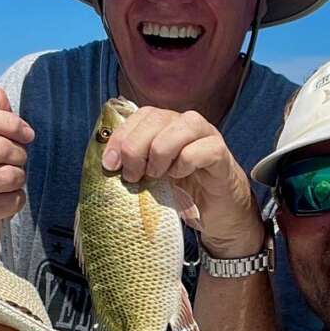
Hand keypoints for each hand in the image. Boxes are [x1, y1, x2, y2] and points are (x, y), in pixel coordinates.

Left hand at [103, 106, 263, 257]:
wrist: (218, 214)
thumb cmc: (183, 194)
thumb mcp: (152, 178)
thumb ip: (134, 165)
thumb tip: (108, 165)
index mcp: (167, 125)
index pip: (141, 115)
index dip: (121, 136)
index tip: (110, 164)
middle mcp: (186, 123)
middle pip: (157, 118)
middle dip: (136, 147)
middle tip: (133, 175)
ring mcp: (207, 135)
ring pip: (181, 127)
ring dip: (161, 153)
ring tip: (157, 176)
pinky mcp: (221, 154)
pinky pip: (201, 149)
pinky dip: (185, 164)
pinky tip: (180, 177)